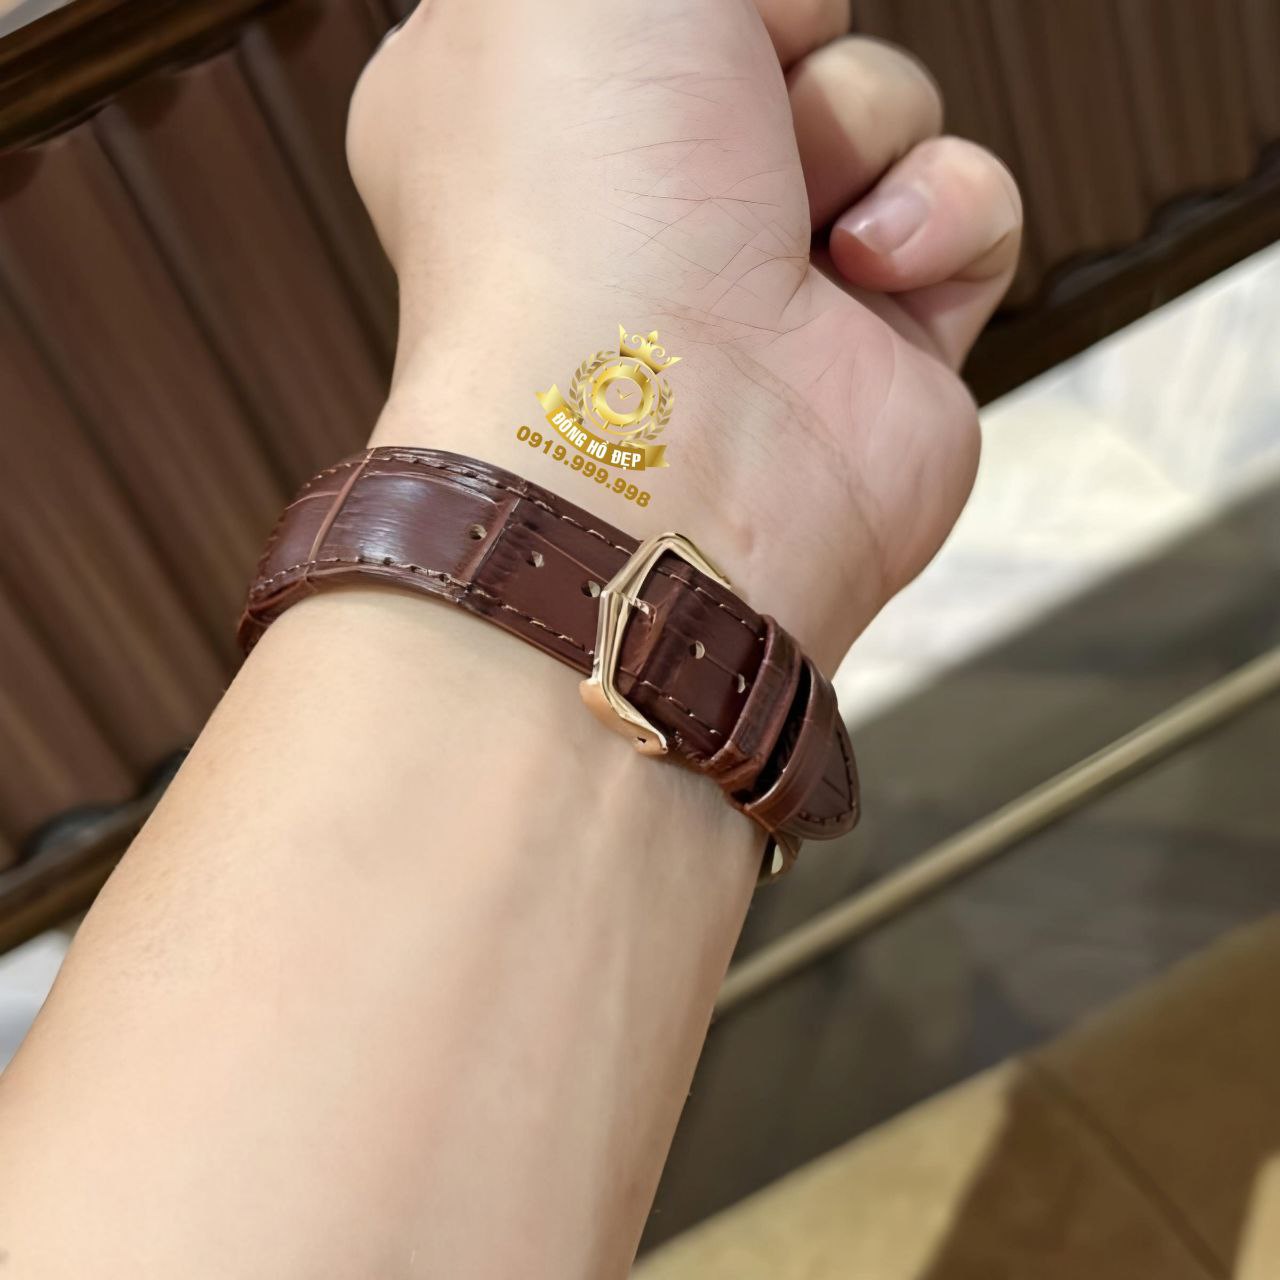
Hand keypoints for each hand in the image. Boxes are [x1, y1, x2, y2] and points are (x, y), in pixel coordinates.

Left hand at [347, 0, 1020, 672]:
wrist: (664, 441)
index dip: (679, 5)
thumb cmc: (577, 212)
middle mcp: (643, 196)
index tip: (669, 28)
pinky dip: (937, 219)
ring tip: (782, 219)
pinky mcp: (875, 342)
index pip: (638, 10)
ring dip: (853, 127)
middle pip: (775, 37)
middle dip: (775, 39)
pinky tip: (862, 272)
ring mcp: (763, 272)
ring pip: (879, 107)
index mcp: (528, 106)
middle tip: (720, 113)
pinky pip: (969, 206)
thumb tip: (760, 11)